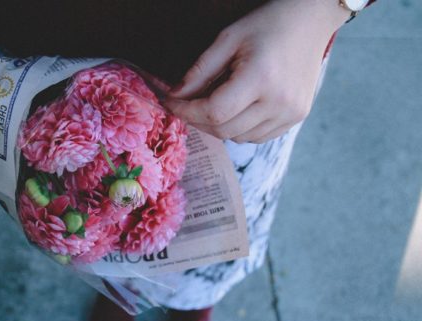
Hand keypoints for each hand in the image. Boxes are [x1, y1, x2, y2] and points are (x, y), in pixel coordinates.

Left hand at [165, 0, 349, 142]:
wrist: (310, 21)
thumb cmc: (266, 25)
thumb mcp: (227, 39)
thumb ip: (199, 71)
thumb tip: (175, 96)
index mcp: (261, 78)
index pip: (214, 111)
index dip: (187, 111)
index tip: (171, 103)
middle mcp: (279, 102)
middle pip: (224, 129)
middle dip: (198, 120)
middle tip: (186, 104)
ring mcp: (290, 113)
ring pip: (239, 137)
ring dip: (218, 126)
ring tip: (213, 103)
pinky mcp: (296, 118)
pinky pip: (257, 137)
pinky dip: (240, 129)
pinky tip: (237, 109)